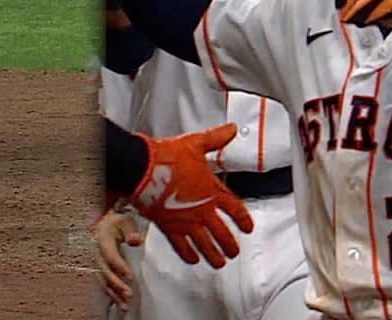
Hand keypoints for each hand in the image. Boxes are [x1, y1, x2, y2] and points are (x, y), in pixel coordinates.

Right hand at [93, 211, 142, 310]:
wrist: (105, 222)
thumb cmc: (117, 222)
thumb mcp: (125, 221)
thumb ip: (130, 231)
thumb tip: (136, 240)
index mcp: (102, 240)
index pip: (110, 255)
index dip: (119, 266)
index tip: (130, 276)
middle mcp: (96, 253)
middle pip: (104, 272)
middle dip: (116, 285)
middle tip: (128, 294)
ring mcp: (97, 262)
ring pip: (103, 281)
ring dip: (113, 294)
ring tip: (125, 306)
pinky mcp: (100, 269)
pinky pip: (104, 283)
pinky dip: (112, 294)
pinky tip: (120, 304)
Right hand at [129, 123, 252, 268]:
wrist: (143, 168)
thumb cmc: (166, 157)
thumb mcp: (195, 143)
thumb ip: (216, 138)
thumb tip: (231, 130)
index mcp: (212, 191)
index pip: (235, 209)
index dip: (244, 220)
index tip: (248, 228)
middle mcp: (202, 210)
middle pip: (223, 234)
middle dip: (230, 245)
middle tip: (234, 251)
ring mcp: (186, 221)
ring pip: (205, 245)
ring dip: (214, 255)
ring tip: (219, 262)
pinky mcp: (168, 227)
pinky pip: (181, 246)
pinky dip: (188, 255)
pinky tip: (192, 259)